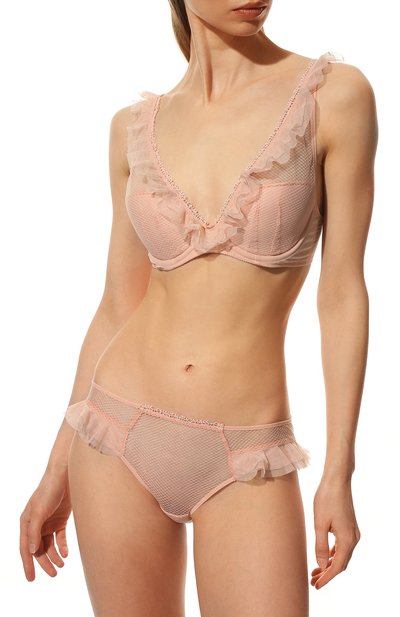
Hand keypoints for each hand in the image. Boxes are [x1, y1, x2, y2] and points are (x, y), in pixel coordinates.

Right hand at [19, 466, 71, 581]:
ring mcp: (48, 521)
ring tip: (62, 566)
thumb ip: (34, 531)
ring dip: (55, 556)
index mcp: (26, 522)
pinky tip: (66, 553)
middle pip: (38, 548)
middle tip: (54, 574)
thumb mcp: (39, 511)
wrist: (66, 475)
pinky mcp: (61, 518)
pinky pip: (60, 537)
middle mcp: (36, 523)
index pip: (25, 548)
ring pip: (50, 544)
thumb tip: (31, 551)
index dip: (28, 564)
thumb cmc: (49, 491)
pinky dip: (62, 546)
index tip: (31, 579)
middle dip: (45, 562)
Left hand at [311, 479, 360, 588]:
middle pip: (341, 563)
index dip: (326, 578)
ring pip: (341, 555)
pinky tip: (323, 557)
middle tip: (312, 581)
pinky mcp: (349, 527)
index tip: (315, 586)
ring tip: (315, 571)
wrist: (337, 480)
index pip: (337, 567)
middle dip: (327, 574)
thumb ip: (320, 545)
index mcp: (347, 540)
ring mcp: (353, 532)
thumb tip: (320, 565)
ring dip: (329, 564)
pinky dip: (332, 554)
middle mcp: (353, 538)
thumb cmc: (326, 499)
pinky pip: (342, 546)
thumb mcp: (319, 523)